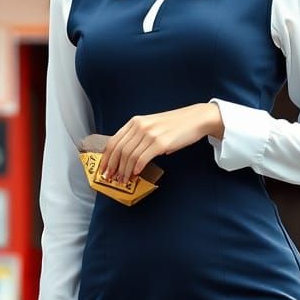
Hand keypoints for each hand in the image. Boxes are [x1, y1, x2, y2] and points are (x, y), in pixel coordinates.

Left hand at [98, 103, 221, 182]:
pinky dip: (136, 168)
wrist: (195, 119)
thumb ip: (139, 137)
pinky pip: (142, 158)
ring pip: (129, 156)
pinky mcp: (160, 143)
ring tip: (124, 180)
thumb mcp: (152, 126)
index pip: (114, 141)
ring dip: (125, 171)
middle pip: (119, 150)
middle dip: (113, 167)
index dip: (107, 158)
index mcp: (135, 122)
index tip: (104, 169)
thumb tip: (129, 157)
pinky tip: (136, 174)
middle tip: (111, 178)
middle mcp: (140, 126)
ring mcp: (150, 134)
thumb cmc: (175, 125)